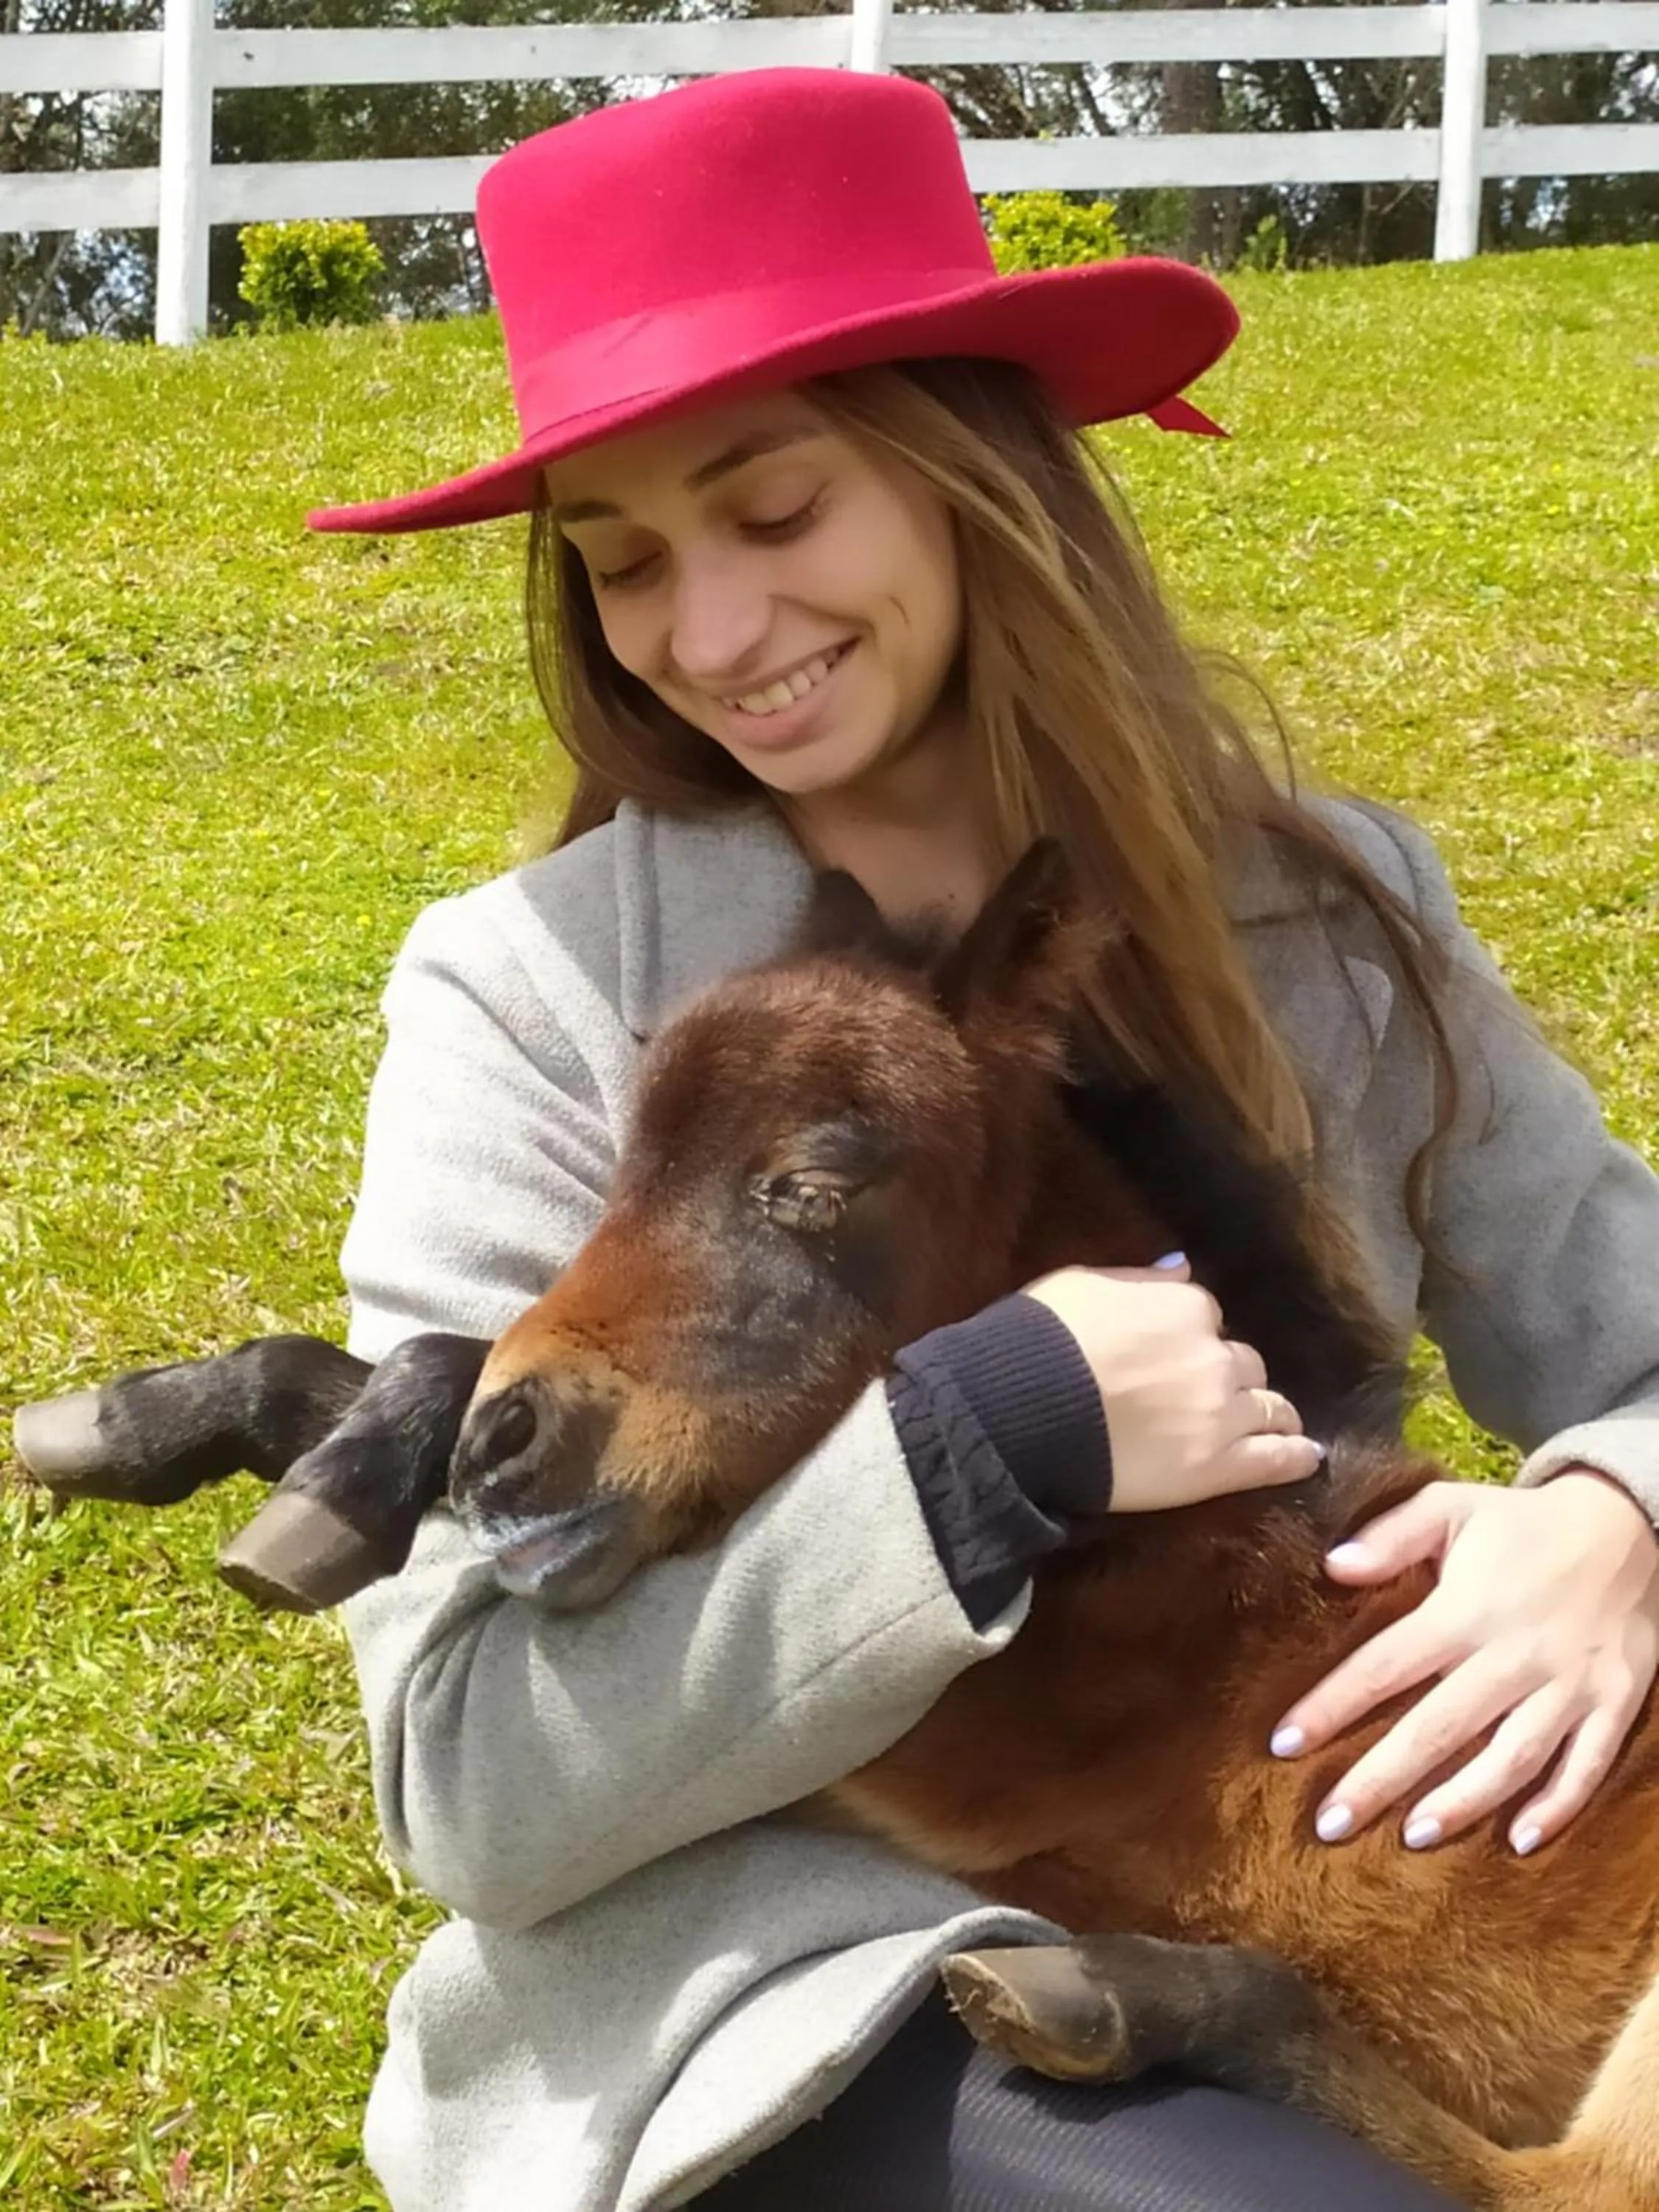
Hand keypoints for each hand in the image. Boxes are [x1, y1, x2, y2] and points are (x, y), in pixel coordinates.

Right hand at [1020, 1255, 1323, 1511]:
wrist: (1020, 1409)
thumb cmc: (1040, 1339)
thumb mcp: (1083, 1285)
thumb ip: (1140, 1278)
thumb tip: (1181, 1266)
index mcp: (1183, 1306)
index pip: (1205, 1315)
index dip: (1191, 1335)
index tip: (1174, 1351)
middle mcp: (1214, 1356)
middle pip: (1243, 1362)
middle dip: (1231, 1373)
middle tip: (1209, 1392)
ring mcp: (1221, 1413)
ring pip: (1269, 1407)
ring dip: (1271, 1412)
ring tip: (1277, 1423)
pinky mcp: (1217, 1468)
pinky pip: (1273, 1459)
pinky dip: (1295, 1455)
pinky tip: (1307, 1455)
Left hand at [1270, 1471, 1658, 1854]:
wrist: (1629, 1524)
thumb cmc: (1522, 1522)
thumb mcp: (1452, 1507)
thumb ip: (1392, 1535)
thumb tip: (1332, 1565)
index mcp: (1464, 1611)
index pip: (1384, 1666)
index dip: (1332, 1706)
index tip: (1283, 1744)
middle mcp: (1513, 1656)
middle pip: (1439, 1728)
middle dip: (1381, 1778)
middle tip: (1330, 1824)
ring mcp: (1568, 1686)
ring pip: (1511, 1758)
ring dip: (1463, 1802)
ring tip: (1413, 1836)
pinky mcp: (1614, 1703)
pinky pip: (1587, 1766)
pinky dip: (1558, 1807)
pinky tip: (1521, 1842)